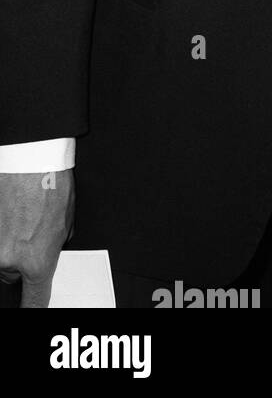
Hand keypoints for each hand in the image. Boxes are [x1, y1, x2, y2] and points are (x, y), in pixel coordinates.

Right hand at [0, 169, 73, 307]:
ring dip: (7, 247)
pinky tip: (11, 214)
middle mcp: (8, 261)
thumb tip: (51, 252)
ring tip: (20, 219)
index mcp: (38, 261)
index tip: (32, 310)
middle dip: (20, 261)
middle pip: (12, 276)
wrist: (29, 160)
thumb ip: (56, 245)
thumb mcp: (66, 221)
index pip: (34, 299)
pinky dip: (0, 232)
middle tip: (28, 235)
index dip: (34, 307)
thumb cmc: (51, 185)